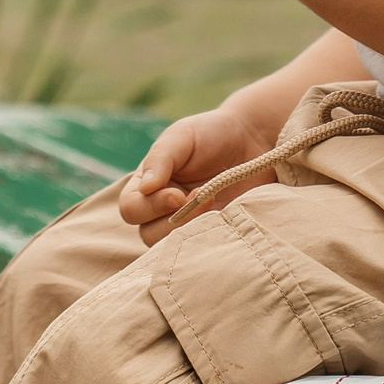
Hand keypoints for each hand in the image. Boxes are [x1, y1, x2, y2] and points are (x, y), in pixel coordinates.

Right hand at [118, 94, 283, 245]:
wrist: (252, 140)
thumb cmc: (211, 133)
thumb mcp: (182, 136)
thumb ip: (160, 159)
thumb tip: (145, 188)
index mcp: (148, 184)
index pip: (131, 209)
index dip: (150, 207)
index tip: (177, 194)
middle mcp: (162, 209)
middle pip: (148, 235)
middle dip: (175, 220)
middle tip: (203, 198)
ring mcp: (189, 224)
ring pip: (175, 247)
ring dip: (194, 229)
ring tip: (216, 203)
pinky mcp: (213, 234)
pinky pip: (203, 250)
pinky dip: (212, 238)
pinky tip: (227, 216)